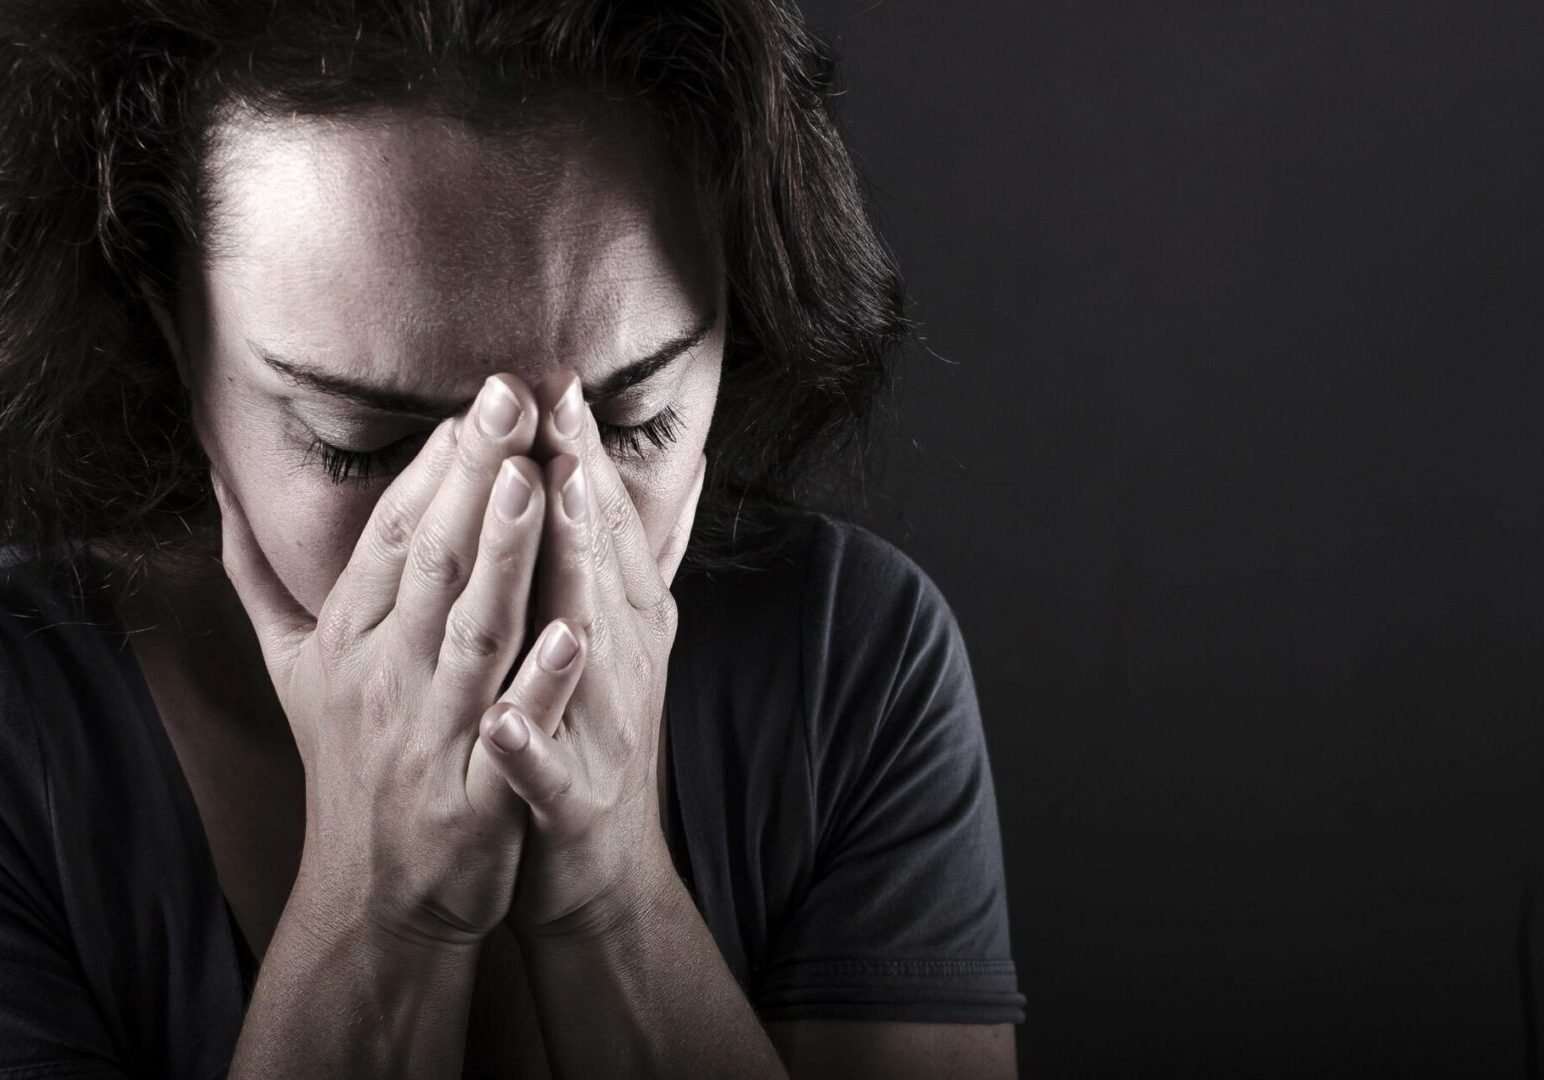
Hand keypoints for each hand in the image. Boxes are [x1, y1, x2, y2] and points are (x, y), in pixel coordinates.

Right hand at [209, 374, 578, 947]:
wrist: (372, 892)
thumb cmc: (347, 758)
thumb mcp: (290, 665)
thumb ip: (258, 571)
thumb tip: (217, 480)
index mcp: (350, 638)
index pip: (392, 536)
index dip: (433, 467)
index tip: (476, 399)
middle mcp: (384, 676)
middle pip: (431, 563)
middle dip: (473, 478)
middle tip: (511, 396)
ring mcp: (429, 735)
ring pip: (471, 632)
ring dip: (504, 556)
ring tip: (535, 483)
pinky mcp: (474, 797)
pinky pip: (511, 733)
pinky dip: (541, 684)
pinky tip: (578, 633)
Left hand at [479, 370, 705, 938]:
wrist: (603, 869)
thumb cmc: (594, 733)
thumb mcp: (623, 635)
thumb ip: (634, 555)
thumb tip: (675, 467)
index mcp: (620, 621)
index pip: (604, 525)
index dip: (585, 452)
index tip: (558, 379)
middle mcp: (621, 663)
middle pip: (601, 564)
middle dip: (583, 486)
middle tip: (559, 410)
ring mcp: (602, 730)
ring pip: (586, 646)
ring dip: (572, 579)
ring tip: (554, 509)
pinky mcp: (571, 802)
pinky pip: (548, 773)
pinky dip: (530, 746)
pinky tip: (503, 722)